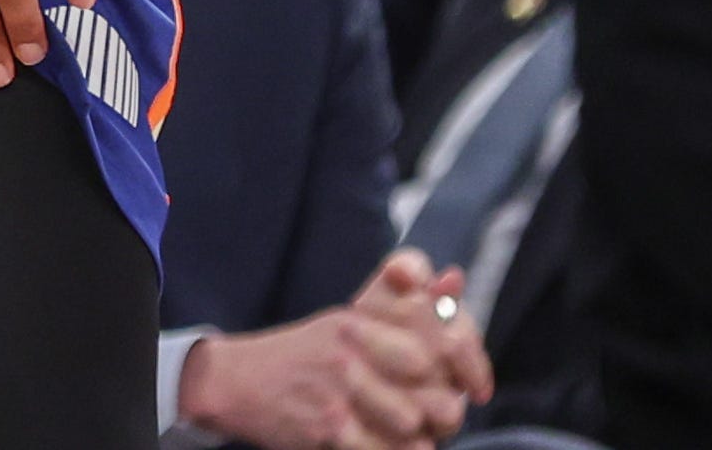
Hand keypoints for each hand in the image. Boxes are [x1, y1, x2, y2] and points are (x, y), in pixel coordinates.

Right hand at [176, 256, 485, 449]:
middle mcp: (351, 349)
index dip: (471, 365)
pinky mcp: (328, 428)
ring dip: (417, 438)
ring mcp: (339, 390)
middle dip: (444, 411)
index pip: (442, 339)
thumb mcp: (348, 317)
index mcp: (359, 319)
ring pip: (417, 426)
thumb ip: (402, 298)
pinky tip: (377, 445)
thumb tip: (453, 278)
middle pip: (439, 391)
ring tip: (401, 433)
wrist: (236, 383)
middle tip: (430, 414)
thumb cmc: (304, 354)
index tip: (475, 386)